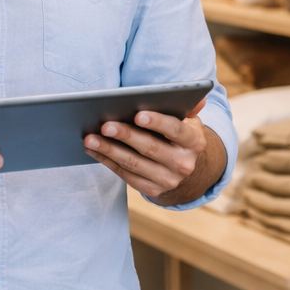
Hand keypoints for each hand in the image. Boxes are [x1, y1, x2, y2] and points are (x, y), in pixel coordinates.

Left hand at [84, 101, 224, 205]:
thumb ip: (189, 108)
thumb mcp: (189, 122)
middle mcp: (183, 164)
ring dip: (110, 150)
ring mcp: (168, 180)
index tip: (138, 115)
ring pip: (134, 163)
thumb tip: (198, 98)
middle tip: (105, 126)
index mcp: (194, 142)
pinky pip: (126, 175)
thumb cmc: (180, 137)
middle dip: (126, 136)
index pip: (176, 130)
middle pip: (151, 148)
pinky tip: (94, 150)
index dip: (158, 122)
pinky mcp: (152, 190)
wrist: (185, 170)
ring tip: (90, 139)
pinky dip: (107, 162)